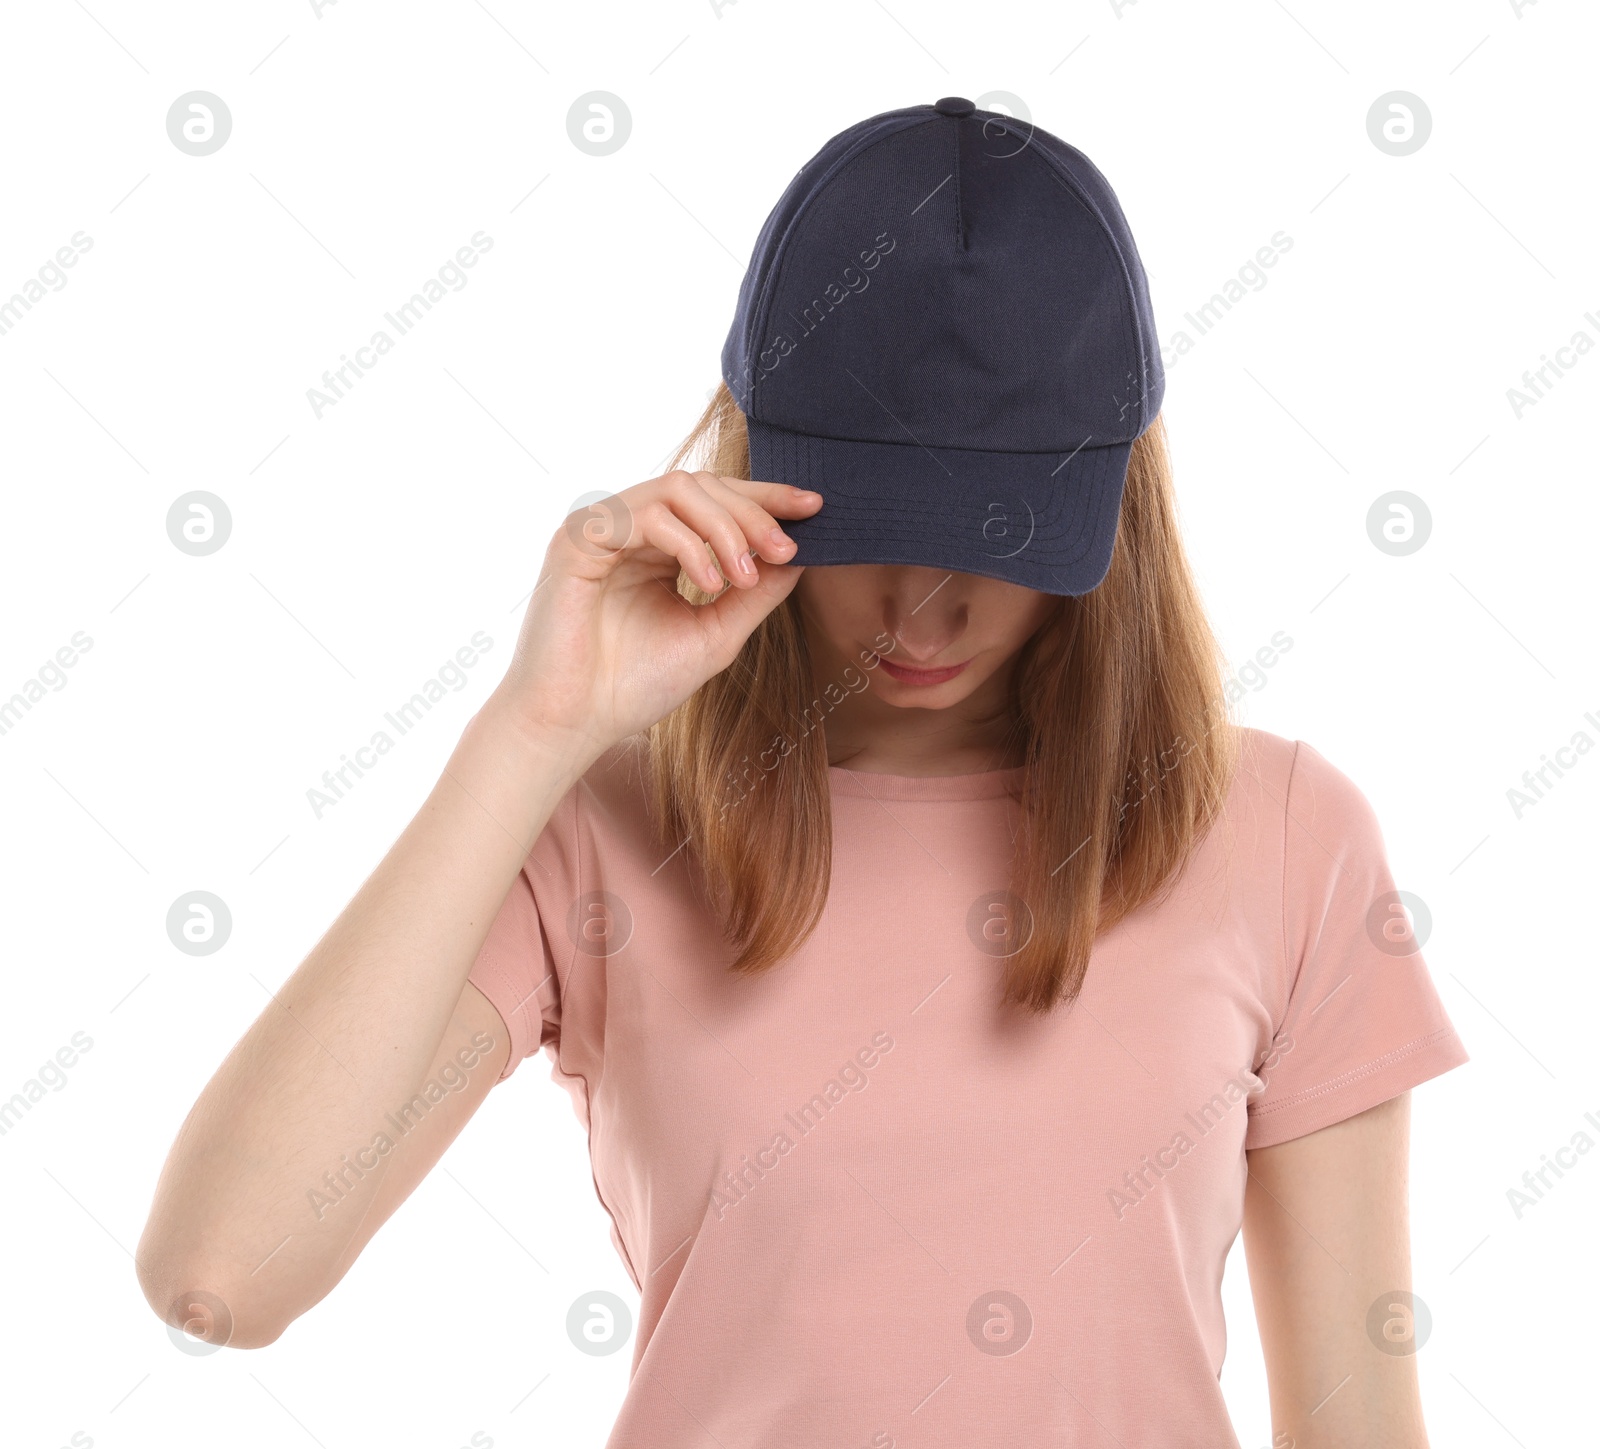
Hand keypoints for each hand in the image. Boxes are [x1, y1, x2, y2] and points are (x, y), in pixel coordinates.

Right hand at [488, 469, 822, 766]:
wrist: (575, 724)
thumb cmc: (634, 686)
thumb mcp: (716, 634)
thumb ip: (756, 594)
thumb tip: (803, 555)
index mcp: (656, 546)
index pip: (715, 501)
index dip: (766, 499)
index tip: (814, 509)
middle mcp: (628, 528)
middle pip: (702, 485)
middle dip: (754, 512)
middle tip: (786, 548)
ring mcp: (601, 528)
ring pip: (678, 489)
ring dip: (726, 527)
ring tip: (745, 577)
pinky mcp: (579, 539)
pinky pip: (647, 516)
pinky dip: (690, 544)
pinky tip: (710, 583)